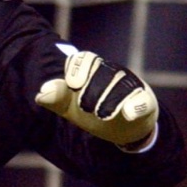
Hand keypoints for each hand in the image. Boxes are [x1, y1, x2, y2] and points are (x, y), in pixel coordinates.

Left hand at [35, 50, 157, 147]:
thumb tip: (41, 93)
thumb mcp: (70, 108)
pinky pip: (143, 99)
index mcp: (94, 71)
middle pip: (103, 71)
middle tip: (86, 108)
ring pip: (122, 84)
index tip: (73, 85)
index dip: (78, 69)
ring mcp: (131, 87)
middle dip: (92, 89)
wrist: (123, 128)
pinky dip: (137, 106)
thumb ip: (57, 99)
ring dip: (110, 100)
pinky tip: (129, 114)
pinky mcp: (146, 102)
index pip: (85, 58)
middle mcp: (113, 74)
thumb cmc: (94, 111)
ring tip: (102, 116)